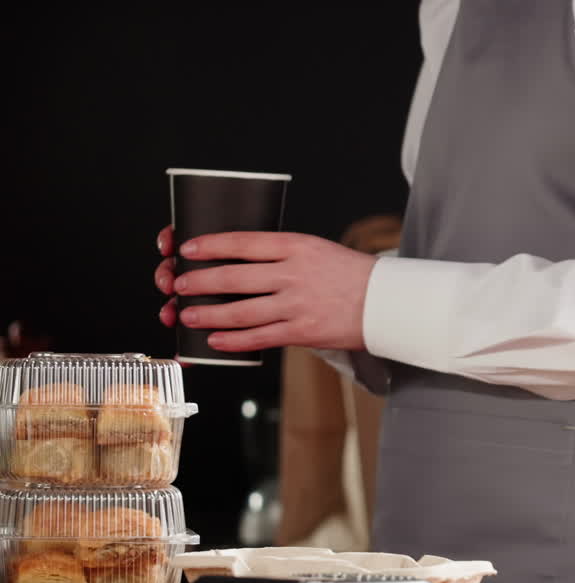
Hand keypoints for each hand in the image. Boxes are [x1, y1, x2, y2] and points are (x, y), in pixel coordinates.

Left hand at [154, 226, 377, 351]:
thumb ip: (282, 255)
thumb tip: (242, 263)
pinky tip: (216, 341)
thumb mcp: (317, 250)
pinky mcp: (302, 331)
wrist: (386, 302)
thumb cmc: (353, 276)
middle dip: (199, 282)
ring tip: (188, 315)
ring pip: (240, 311)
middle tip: (179, 285)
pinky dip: (233, 340)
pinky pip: (259, 337)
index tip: (188, 249)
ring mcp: (297, 304)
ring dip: (208, 315)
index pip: (243, 242)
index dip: (210, 245)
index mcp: (297, 246)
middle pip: (233, 277)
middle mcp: (294, 274)